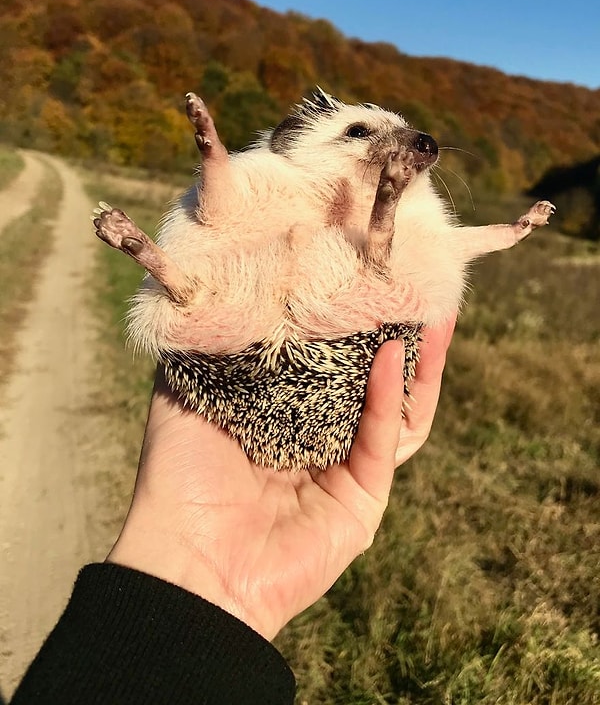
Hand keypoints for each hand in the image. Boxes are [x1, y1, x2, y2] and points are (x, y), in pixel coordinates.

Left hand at [107, 318, 454, 638]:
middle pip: (369, 380)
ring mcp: (344, 470)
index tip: (356, 276)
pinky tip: (396, 353)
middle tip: (411, 287)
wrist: (187, 562)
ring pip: (394, 408)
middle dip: (393, 334)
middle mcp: (317, 439)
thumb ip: (204, 346)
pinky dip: (390, 397)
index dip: (343, 320)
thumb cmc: (178, 477)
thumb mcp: (182, 394)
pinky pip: (385, 440)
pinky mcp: (365, 500)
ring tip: (432, 314)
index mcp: (278, 416)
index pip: (324, 360)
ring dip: (417, 363)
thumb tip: (215, 290)